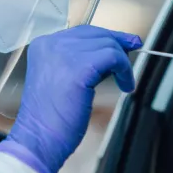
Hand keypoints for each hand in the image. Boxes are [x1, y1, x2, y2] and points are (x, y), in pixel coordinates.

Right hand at [0, 26, 141, 172]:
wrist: (38, 139)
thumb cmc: (50, 119)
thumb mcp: (60, 80)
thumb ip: (78, 62)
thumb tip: (110, 52)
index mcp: (43, 46)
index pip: (82, 32)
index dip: (106, 37)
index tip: (124, 43)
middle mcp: (51, 44)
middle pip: (96, 34)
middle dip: (118, 44)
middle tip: (133, 52)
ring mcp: (64, 54)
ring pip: (107, 44)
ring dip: (123, 63)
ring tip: (125, 82)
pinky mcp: (80, 68)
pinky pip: (113, 57)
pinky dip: (125, 71)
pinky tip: (125, 85)